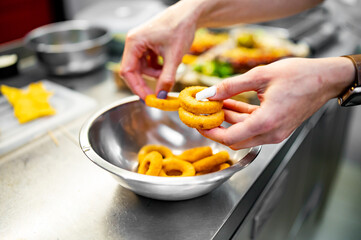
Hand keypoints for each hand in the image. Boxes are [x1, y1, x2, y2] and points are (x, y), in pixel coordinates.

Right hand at [119, 3, 197, 99]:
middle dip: (146, 82)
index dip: (137, 87)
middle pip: (133, 70)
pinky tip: (168, 63)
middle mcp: (133, 42)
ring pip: (142, 68)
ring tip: (169, 69)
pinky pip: (148, 62)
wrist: (190, 14)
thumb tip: (160, 96)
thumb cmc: (181, 28)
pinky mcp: (147, 45)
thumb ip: (166, 78)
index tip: (147, 99)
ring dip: (155, 74)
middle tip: (158, 94)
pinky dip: (158, 67)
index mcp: (134, 42)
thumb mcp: (174, 57)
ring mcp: (140, 43)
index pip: (128, 71)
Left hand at [198, 57, 354, 148]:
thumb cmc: (300, 75)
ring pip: (244, 133)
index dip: (211, 132)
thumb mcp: (260, 75)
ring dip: (229, 120)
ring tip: (217, 101)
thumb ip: (231, 86)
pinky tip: (231, 102)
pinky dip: (241, 117)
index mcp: (267, 122)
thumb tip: (208, 93)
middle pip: (235, 139)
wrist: (326, 79)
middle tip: (205, 112)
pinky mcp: (278, 128)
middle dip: (218, 127)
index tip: (198, 122)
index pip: (230, 138)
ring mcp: (276, 132)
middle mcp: (271, 133)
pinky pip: (254, 127)